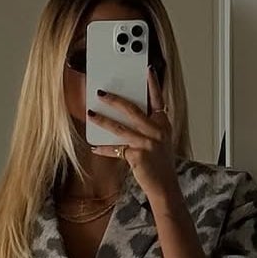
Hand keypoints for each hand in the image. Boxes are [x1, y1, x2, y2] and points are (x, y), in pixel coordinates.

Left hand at [86, 67, 179, 207]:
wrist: (165, 187)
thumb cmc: (160, 165)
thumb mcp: (160, 142)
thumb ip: (148, 128)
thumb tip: (126, 117)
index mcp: (163, 125)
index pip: (158, 100)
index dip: (153, 85)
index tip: (147, 70)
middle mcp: (156, 131)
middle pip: (132, 110)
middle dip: (114, 100)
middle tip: (101, 93)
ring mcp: (147, 143)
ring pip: (120, 128)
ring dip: (103, 120)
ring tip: (91, 114)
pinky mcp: (137, 155)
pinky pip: (116, 149)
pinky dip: (104, 148)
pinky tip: (95, 146)